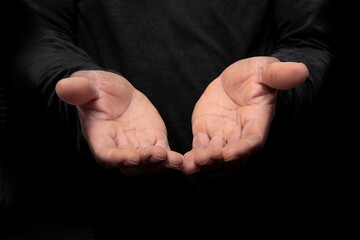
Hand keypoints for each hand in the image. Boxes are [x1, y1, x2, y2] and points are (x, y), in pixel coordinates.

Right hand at [55, 70, 182, 174]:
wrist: (115, 91)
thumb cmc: (96, 89)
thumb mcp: (87, 85)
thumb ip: (78, 90)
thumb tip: (63, 87)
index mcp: (100, 137)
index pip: (106, 154)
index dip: (118, 158)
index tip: (131, 157)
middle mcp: (119, 147)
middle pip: (131, 165)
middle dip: (144, 162)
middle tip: (157, 154)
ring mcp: (137, 146)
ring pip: (148, 163)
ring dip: (160, 164)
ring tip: (173, 160)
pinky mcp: (154, 140)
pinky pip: (163, 153)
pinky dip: (171, 159)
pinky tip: (181, 160)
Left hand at [183, 57, 307, 173]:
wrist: (233, 79)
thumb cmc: (254, 75)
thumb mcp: (265, 70)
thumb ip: (279, 74)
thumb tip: (300, 71)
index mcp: (257, 121)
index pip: (253, 139)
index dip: (244, 148)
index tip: (231, 153)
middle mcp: (240, 134)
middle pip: (233, 155)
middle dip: (221, 159)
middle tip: (207, 158)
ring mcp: (222, 135)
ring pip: (215, 154)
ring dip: (204, 160)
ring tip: (192, 163)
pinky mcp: (205, 132)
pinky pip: (199, 146)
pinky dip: (192, 155)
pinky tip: (184, 162)